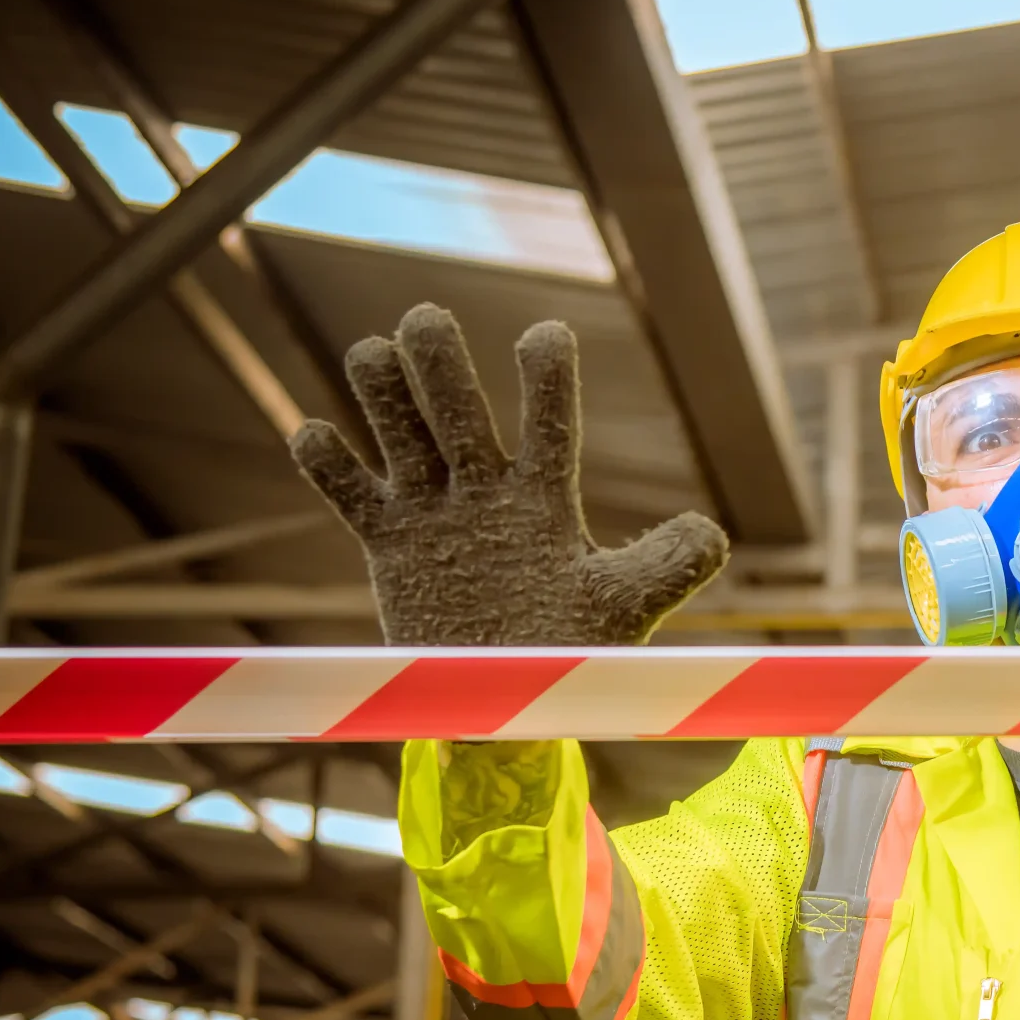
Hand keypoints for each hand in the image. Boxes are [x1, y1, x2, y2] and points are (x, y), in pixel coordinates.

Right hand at [291, 304, 728, 645]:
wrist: (508, 702)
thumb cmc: (572, 646)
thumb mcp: (626, 607)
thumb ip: (667, 568)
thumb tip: (708, 535)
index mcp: (544, 496)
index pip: (548, 424)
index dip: (545, 378)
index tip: (544, 334)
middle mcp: (485, 490)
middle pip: (459, 414)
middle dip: (442, 367)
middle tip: (425, 318)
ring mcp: (435, 513)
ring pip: (402, 436)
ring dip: (384, 395)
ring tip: (372, 353)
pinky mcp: (390, 544)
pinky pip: (352, 497)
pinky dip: (329, 467)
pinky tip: (311, 433)